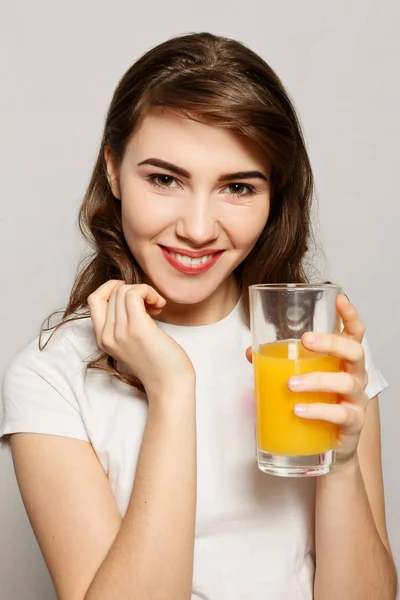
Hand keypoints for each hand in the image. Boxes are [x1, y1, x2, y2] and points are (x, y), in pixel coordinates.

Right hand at [88, 281, 194, 400]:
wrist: (170, 384)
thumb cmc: (158, 362)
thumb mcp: (130, 342)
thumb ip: (122, 322)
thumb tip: (127, 293)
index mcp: (103, 339)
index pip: (94, 299)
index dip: (112, 288)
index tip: (133, 295)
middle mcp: (107, 336)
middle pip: (113, 292)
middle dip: (135, 290)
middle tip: (151, 305)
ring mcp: (120, 332)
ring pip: (123, 290)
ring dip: (144, 291)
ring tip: (156, 306)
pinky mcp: (137, 329)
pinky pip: (134, 293)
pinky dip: (148, 292)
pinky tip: (159, 305)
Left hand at [246, 294, 368, 465]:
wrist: (330, 445)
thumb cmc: (317, 402)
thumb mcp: (300, 378)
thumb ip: (278, 363)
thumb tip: (250, 351)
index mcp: (343, 360)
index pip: (355, 332)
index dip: (350, 315)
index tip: (339, 298)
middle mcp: (355, 375)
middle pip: (354, 350)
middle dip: (331, 342)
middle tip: (306, 340)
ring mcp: (356, 399)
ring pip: (345, 382)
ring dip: (316, 380)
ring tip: (291, 384)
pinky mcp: (352, 423)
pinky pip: (340, 415)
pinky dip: (318, 411)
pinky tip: (299, 410)